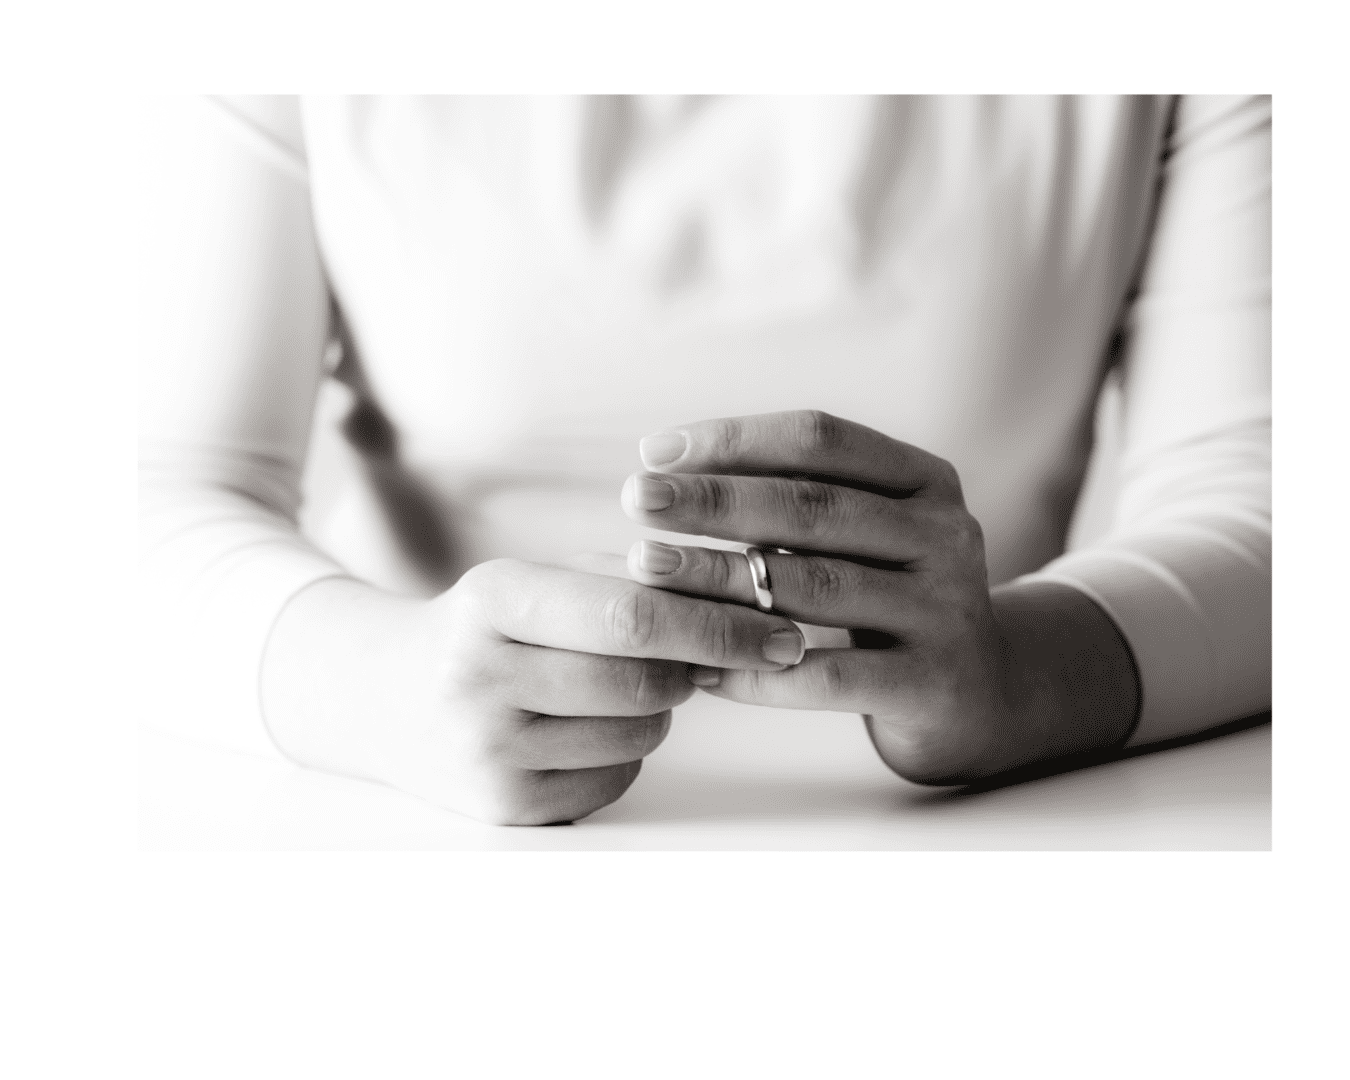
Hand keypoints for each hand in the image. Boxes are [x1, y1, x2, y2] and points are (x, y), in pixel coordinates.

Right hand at [260, 559, 806, 823]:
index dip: (719, 624)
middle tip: (713, 658)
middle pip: (646, 680)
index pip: (631, 613)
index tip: (782, 629)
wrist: (377, 697)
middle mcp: (480, 678)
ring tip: (620, 684)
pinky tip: (586, 727)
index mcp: (493, 599)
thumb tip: (742, 594)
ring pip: (639, 732)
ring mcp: (486, 751)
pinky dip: (626, 750)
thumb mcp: (530, 581)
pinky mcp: (500, 808)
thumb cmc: (481, 629)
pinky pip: (615, 780)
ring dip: (660, 707)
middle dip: (700, 667)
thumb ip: (625, 579)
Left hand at [622, 410, 1138, 782]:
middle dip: (714, 500)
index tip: (653, 452)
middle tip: (635, 500)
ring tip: (647, 572)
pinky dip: (755, 672)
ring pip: (815, 588)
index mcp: (926, 480)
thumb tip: (668, 472)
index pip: (821, 439)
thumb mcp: (869, 533)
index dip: (734, 439)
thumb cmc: (893, 598)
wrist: (983, 693)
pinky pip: (826, 677)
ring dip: (719, 577)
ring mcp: (945, 611)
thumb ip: (799, 500)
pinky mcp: (931, 683)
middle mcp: (945, 535)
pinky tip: (697, 667)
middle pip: (813, 507)